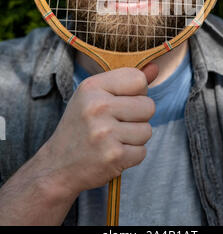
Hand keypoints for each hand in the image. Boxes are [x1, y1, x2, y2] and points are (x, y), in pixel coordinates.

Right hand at [41, 63, 157, 195]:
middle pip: (148, 106)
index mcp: (92, 87)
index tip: (121, 101)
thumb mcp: (95, 96)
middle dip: (138, 117)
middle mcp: (98, 107)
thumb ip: (126, 81)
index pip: (138, 78)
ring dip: (135, 137)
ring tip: (114, 139)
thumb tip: (155, 67)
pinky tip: (113, 153)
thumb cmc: (80, 126)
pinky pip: (142, 152)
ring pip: (147, 130)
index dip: (136, 91)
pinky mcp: (113, 156)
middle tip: (116, 123)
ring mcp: (105, 133)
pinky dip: (131, 155)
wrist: (57, 166)